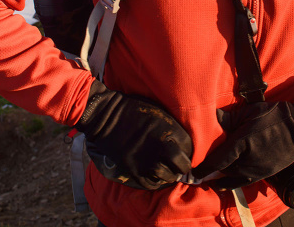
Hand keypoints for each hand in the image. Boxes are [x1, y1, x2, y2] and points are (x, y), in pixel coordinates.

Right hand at [76, 81, 192, 189]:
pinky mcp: (132, 168)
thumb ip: (170, 126)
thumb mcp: (156, 112)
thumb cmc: (132, 110)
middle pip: (181, 164)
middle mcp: (158, 146)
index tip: (185, 151)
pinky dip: (155, 182)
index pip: (188, 146)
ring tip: (169, 173)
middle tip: (180, 166)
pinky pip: (150, 183)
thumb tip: (180, 141)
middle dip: (183, 166)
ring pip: (167, 176)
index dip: (188, 150)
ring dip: (170, 176)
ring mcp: (145, 159)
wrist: (105, 116)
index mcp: (166, 129)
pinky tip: (156, 177)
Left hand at [192, 98, 293, 188]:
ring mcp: (259, 168)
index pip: (218, 160)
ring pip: (233, 178)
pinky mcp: (265, 174)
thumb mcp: (249, 112)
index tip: (190, 173)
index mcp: (244, 142)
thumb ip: (228, 119)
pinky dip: (232, 182)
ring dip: (220, 177)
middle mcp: (250, 159)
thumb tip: (208, 119)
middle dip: (210, 171)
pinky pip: (244, 182)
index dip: (202, 169)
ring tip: (209, 176)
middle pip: (223, 171)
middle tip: (197, 170)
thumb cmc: (273, 116)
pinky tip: (224, 182)